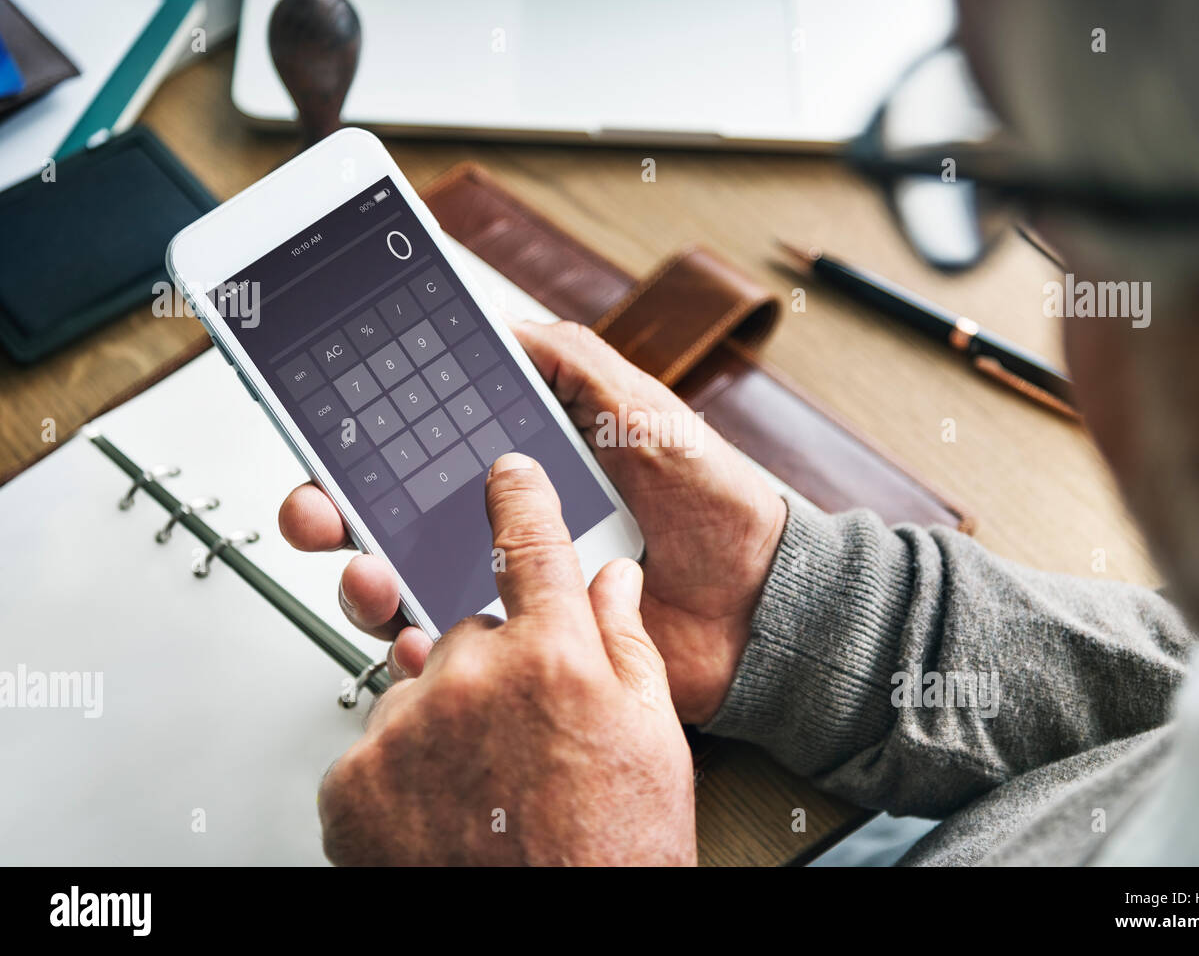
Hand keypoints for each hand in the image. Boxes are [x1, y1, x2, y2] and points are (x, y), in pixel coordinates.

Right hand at [279, 320, 786, 722]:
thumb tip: (500, 324)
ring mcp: (505, 590)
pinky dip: (419, 652)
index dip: (362, 440)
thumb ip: (573, 365)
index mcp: (518, 467)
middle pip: (386, 518)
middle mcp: (497, 527)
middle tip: (317, 509)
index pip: (417, 447)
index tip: (325, 430)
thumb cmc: (712, 503)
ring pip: (402, 588)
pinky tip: (417, 640)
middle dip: (332, 511)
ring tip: (372, 576)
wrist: (758, 604)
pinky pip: (454, 655)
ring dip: (365, 581)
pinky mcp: (524, 651)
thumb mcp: (643, 411)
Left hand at [317, 454, 695, 864]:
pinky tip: (446, 808)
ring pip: (418, 690)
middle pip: (467, 633)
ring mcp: (406, 729)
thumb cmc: (613, 852)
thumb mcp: (653, 738)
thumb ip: (626, 642)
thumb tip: (613, 580)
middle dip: (491, 669)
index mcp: (554, 656)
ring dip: (444, 721)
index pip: (529, 545)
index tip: (506, 479)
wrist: (556, 941)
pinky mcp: (353, 781)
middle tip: (523, 735)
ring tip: (486, 787)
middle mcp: (472, 679)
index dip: (519, 502)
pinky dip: (401, 770)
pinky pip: (374, 745)